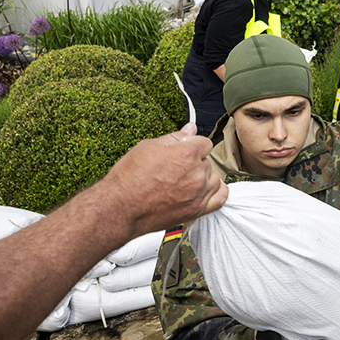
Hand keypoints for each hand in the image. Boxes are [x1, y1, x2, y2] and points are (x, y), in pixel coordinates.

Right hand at [97, 122, 227, 237]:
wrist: (120, 208)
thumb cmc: (129, 179)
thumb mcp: (148, 147)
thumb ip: (174, 138)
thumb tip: (190, 128)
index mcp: (187, 153)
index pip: (204, 143)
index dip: (192, 145)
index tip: (183, 150)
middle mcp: (197, 173)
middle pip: (206, 161)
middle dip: (193, 162)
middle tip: (174, 168)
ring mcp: (199, 193)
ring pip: (213, 178)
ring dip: (202, 177)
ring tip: (182, 181)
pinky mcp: (197, 210)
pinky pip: (220, 198)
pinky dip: (216, 192)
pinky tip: (205, 189)